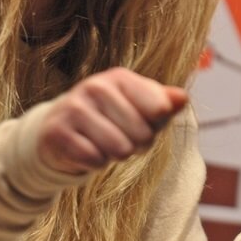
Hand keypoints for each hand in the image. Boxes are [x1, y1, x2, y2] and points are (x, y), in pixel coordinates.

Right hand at [37, 67, 187, 173]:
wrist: (60, 128)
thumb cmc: (110, 117)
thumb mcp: (139, 105)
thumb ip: (164, 101)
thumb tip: (183, 98)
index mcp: (120, 77)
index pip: (161, 108)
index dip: (157, 125)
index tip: (143, 121)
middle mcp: (95, 87)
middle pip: (143, 133)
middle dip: (137, 144)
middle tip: (121, 137)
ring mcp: (73, 109)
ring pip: (120, 149)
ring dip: (117, 155)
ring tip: (104, 143)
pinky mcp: (57, 133)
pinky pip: (95, 160)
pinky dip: (96, 163)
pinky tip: (87, 149)